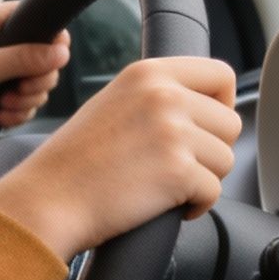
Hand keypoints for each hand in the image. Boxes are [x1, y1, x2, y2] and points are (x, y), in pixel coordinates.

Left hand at [0, 3, 70, 165]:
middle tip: (19, 91)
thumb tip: (62, 52)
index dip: (51, 43)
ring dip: (25, 101)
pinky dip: (16, 112)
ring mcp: (0, 68)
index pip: (40, 20)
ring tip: (3, 107)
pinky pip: (25, 101)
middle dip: (37, 81)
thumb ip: (23, 58)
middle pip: (45, 57)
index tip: (45, 65)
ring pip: (37, 83)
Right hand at [0, 57, 240, 259]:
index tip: (205, 128)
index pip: (221, 75)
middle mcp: (164, 95)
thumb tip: (207, 106)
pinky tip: (165, 205)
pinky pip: (214, 192)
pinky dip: (196, 206)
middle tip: (176, 166)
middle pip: (230, 123)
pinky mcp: (178, 171)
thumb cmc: (75, 162)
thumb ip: (157, 95)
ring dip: (204, 179)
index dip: (221, 105)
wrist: (48, 199)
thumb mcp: (114, 103)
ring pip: (227, 160)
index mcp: (148, 73)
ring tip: (165, 185)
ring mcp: (173, 132)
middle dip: (211, 151)